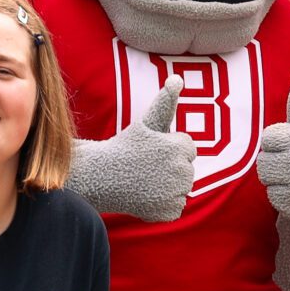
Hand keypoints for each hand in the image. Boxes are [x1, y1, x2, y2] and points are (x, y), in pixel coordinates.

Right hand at [64, 79, 196, 222]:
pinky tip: (146, 195)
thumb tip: (178, 79)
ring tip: (145, 179)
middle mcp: (182, 170)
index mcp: (179, 147)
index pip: (188, 148)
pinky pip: (176, 206)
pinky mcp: (171, 211)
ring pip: (182, 188)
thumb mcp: (147, 123)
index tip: (152, 150)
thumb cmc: (125, 147)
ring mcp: (177, 193)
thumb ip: (166, 101)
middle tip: (147, 166)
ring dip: (168, 185)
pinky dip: (163, 204)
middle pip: (188, 169)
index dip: (170, 149)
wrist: (101, 177)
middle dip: (171, 167)